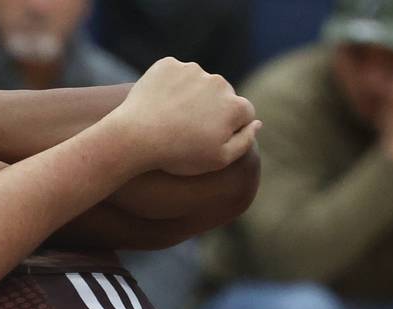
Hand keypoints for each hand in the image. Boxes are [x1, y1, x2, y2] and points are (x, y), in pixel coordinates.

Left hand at [105, 58, 259, 176]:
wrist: (135, 137)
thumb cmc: (178, 154)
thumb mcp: (218, 160)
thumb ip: (244, 142)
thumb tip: (257, 123)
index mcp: (235, 106)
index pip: (244, 113)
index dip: (230, 128)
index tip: (210, 139)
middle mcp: (219, 82)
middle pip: (223, 95)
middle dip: (212, 109)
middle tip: (188, 129)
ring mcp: (193, 70)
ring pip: (199, 83)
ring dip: (191, 96)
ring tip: (172, 118)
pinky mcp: (168, 64)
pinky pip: (174, 74)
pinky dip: (169, 86)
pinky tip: (159, 104)